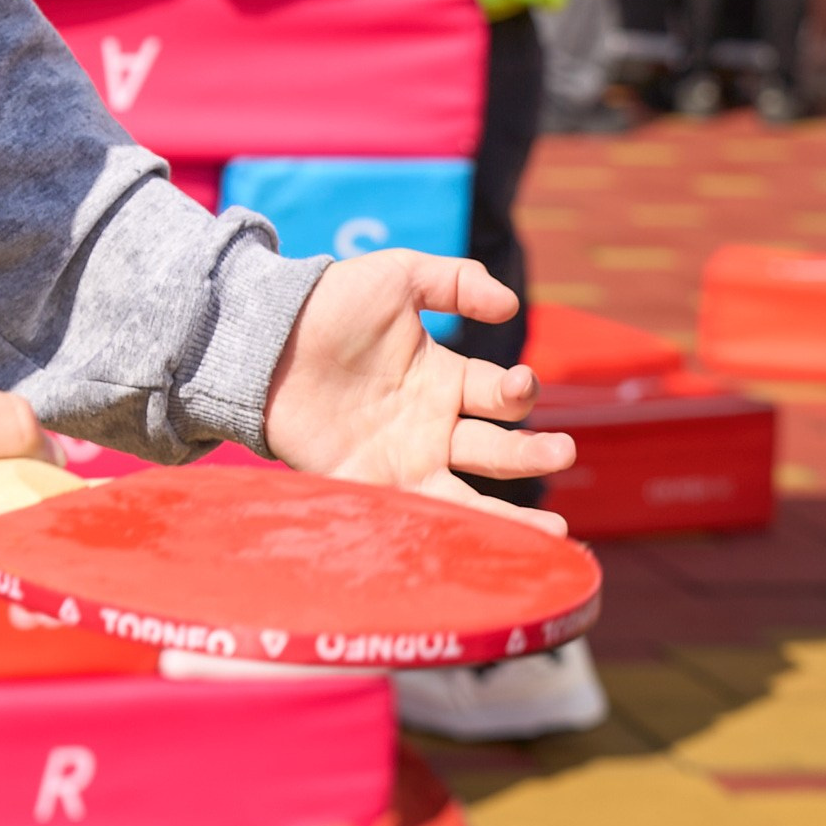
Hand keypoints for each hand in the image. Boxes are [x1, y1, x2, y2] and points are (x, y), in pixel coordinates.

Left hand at [262, 255, 573, 529]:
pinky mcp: (365, 485)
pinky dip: (448, 532)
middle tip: (563, 452)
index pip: (500, 395)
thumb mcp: (397, 276)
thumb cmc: (330, 303)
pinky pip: (414, 517)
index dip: (518, 392)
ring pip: (469, 497)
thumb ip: (455, 281)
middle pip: (496, 451)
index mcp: (444, 378)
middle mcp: (430, 425)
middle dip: (533, 454)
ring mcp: (400, 460)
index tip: (518, 384)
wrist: (263, 338)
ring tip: (557, 531)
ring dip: (512, 517)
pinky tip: (481, 549)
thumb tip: (510, 305)